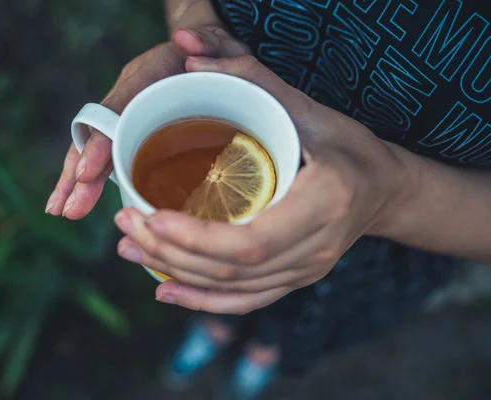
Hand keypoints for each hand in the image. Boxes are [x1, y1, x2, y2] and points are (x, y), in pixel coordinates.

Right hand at [45, 27, 249, 218]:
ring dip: (77, 181)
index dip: (101, 143)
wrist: (205, 47)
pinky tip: (80, 200)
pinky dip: (92, 178)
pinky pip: (110, 152)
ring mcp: (128, 110)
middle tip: (68, 209)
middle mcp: (129, 93)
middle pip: (96, 134)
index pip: (116, 110)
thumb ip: (205, 43)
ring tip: (64, 211)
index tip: (86, 173)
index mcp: (147, 74)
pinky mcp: (133, 125)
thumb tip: (186, 42)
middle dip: (80, 174)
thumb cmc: (213, 49)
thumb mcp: (216, 43)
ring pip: (95, 146)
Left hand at [114, 55, 407, 313]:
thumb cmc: (348, 145)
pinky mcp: (296, 279)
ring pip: (233, 287)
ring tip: (130, 247)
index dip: (197, 237)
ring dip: (177, 272)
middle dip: (172, 251)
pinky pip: (246, 300)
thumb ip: (255, 81)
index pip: (254, 239)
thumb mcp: (309, 108)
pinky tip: (165, 290)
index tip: (150, 216)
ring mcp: (306, 270)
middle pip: (234, 268)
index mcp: (325, 203)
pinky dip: (203, 300)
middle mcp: (317, 247)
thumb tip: (192, 62)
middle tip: (126, 225)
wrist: (384, 189)